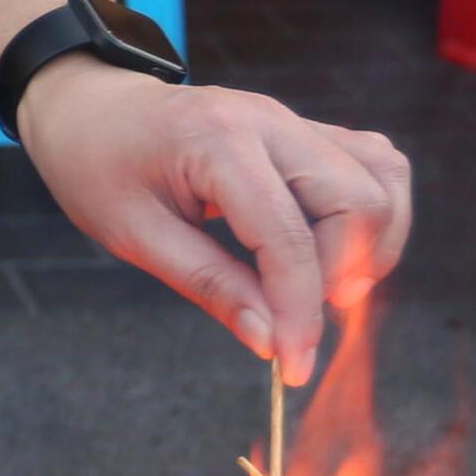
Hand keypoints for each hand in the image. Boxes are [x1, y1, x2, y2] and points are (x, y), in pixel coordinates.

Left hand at [17, 55, 411, 383]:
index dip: (299, 310)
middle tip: (300, 322)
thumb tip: (269, 341)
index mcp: (218, 142)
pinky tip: (331, 255)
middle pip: (358, 201)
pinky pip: (370, 166)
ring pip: (383, 177)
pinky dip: (367, 217)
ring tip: (323, 292)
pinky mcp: (303, 130)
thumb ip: (208, 286)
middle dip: (343, 275)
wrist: (91, 109)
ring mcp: (292, 119)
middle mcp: (270, 120)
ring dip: (369, 245)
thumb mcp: (134, 236)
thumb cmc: (98, 168)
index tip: (293, 366)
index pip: (288, 236)